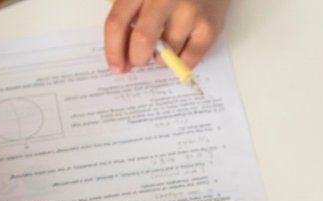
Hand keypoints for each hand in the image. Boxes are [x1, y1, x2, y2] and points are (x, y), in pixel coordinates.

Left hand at [104, 0, 228, 73]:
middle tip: (139, 60)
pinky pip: (187, 61)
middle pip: (141, 41)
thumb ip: (131, 14)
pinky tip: (182, 45)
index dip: (113, 50)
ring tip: (168, 40)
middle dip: (137, 58)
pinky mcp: (209, 27)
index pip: (117, 22)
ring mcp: (189, 11)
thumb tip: (123, 56)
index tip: (116, 66)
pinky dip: (180, 61)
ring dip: (161, 58)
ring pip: (165, 55)